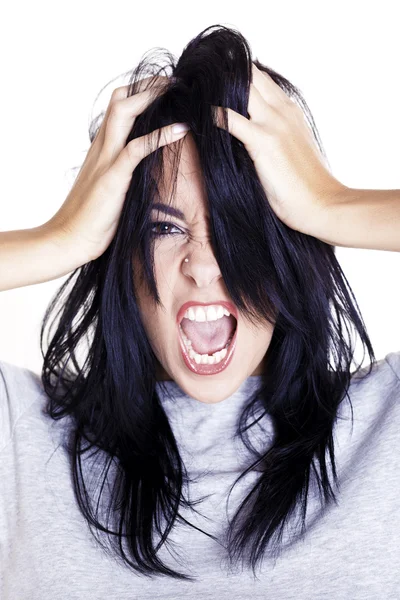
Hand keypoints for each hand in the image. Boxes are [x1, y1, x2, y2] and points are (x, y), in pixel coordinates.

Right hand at [44, 76, 189, 262]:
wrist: (69, 238)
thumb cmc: (92, 218)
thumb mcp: (110, 187)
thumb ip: (124, 172)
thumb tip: (147, 169)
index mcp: (102, 149)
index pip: (119, 107)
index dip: (141, 93)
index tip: (167, 90)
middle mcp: (102, 147)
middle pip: (121, 100)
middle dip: (149, 86)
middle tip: (176, 83)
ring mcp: (106, 160)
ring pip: (124, 112)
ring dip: (152, 98)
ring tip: (179, 91)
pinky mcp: (112, 178)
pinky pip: (136, 149)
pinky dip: (160, 136)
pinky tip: (182, 129)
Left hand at [212, 62, 346, 234]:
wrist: (323, 204)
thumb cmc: (307, 185)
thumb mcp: (293, 148)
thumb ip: (276, 134)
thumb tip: (251, 136)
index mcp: (290, 111)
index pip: (260, 79)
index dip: (238, 75)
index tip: (215, 80)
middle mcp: (282, 110)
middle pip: (250, 74)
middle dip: (224, 72)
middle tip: (200, 80)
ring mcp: (273, 124)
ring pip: (241, 87)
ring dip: (217, 88)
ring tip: (195, 91)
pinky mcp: (263, 142)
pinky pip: (230, 119)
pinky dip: (214, 115)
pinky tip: (200, 117)